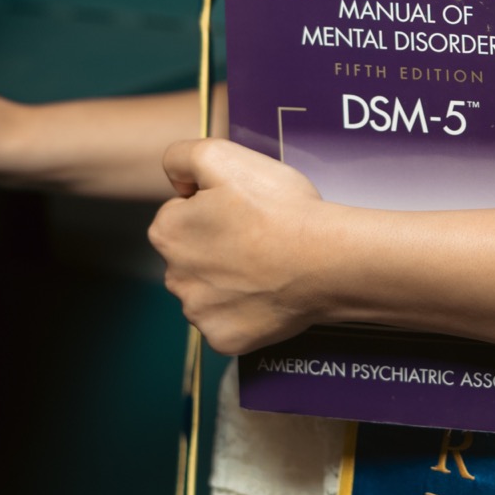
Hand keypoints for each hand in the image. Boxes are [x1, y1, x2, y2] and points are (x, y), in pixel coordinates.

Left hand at [150, 138, 330, 353]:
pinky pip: (229, 322)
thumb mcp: (223, 156)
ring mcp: (199, 313)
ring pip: (210, 290)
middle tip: (257, 236)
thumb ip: (181, 157)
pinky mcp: (224, 339)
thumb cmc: (279, 209)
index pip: (182, 213)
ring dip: (230, 280)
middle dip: (217, 245)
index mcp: (167, 232)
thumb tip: (176, 179)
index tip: (243, 208)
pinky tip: (269, 293)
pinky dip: (246, 311)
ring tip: (267, 265)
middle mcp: (174, 276)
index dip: (214, 206)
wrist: (327, 260)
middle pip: (192, 255)